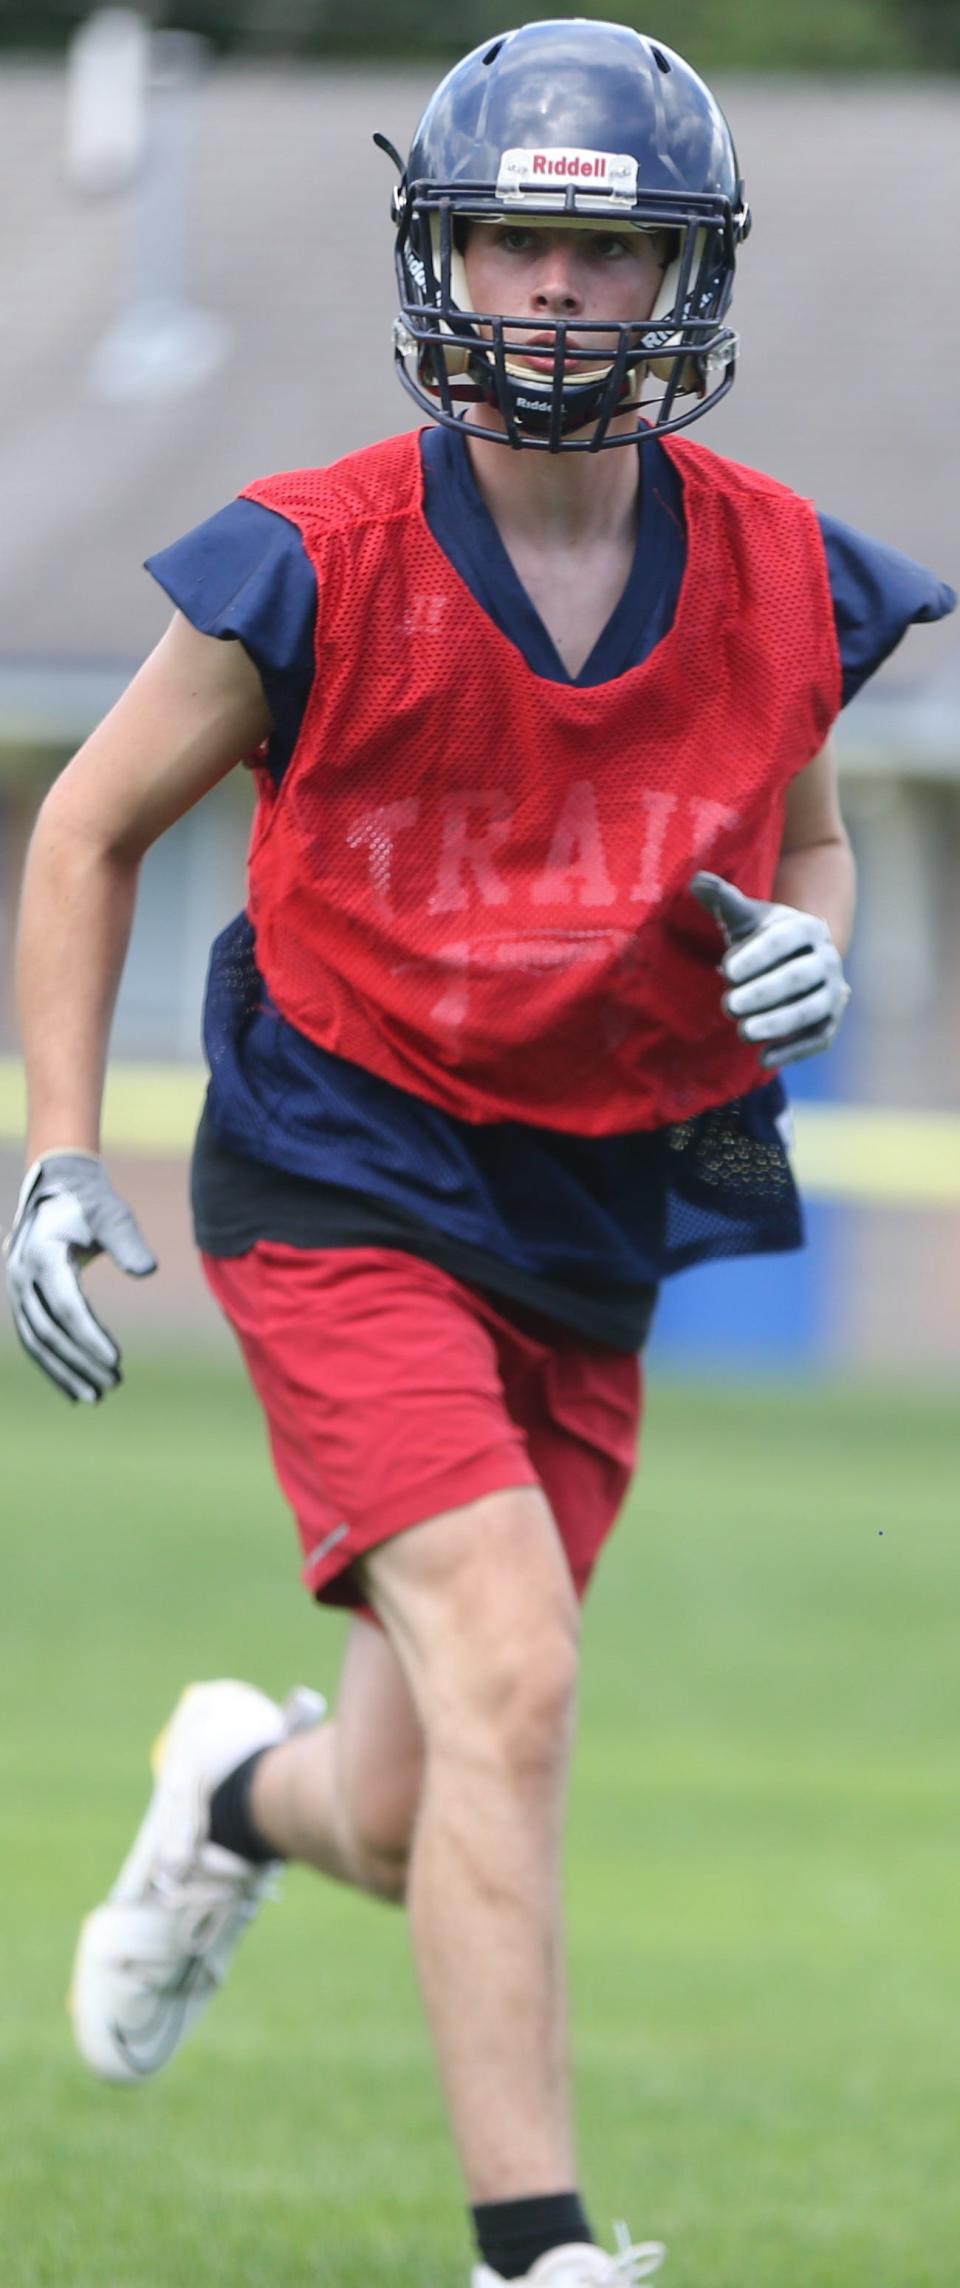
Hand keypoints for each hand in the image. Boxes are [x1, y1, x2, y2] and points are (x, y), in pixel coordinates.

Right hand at [3, 1152, 156, 1402]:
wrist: (56, 1188)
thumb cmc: (90, 1202)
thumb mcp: (112, 1213)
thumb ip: (127, 1241)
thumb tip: (148, 1271)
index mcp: (43, 1255)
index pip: (66, 1307)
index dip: (89, 1337)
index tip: (115, 1361)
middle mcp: (22, 1276)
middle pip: (49, 1331)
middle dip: (79, 1362)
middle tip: (112, 1386)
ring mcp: (17, 1290)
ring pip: (36, 1341)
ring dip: (64, 1372)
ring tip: (95, 1397)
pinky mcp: (22, 1300)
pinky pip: (34, 1338)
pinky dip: (53, 1365)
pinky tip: (75, 1387)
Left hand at [689, 871, 850, 1068]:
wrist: (798, 959)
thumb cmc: (762, 939)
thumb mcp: (745, 918)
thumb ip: (724, 900)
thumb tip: (697, 880)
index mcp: (807, 928)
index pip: (784, 940)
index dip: (756, 955)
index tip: (725, 968)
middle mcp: (827, 959)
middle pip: (799, 977)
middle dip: (763, 993)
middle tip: (727, 1005)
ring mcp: (832, 992)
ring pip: (810, 1010)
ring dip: (778, 1023)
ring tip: (742, 1033)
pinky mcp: (829, 1022)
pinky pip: (817, 1039)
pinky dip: (793, 1051)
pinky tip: (762, 1060)